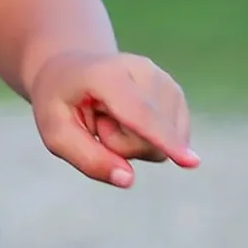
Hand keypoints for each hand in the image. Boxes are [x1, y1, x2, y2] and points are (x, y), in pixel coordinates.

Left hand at [28, 51, 198, 188]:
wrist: (71, 68)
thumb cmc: (59, 102)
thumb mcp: (55, 133)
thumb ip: (87, 158)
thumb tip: (128, 180)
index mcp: (106, 75)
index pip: (139, 115)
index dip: (164, 141)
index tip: (192, 162)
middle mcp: (143, 70)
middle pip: (147, 138)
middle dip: (118, 146)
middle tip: (95, 121)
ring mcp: (164, 79)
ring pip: (164, 142)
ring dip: (134, 142)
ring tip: (110, 117)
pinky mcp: (176, 92)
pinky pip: (172, 139)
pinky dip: (149, 138)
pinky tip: (128, 118)